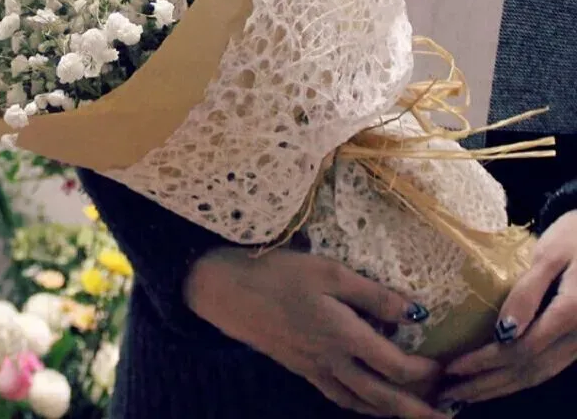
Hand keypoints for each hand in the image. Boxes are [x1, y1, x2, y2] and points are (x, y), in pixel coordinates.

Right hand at [185, 247, 446, 417]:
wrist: (229, 291)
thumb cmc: (279, 273)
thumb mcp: (328, 271)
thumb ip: (371, 295)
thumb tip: (414, 313)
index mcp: (343, 335)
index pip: (394, 365)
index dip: (424, 371)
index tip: (445, 366)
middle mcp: (332, 360)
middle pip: (381, 396)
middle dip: (415, 410)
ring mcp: (314, 368)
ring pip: (359, 402)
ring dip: (389, 413)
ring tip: (412, 417)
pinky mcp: (299, 367)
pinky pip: (338, 396)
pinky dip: (359, 405)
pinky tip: (364, 402)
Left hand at [441, 210, 576, 404]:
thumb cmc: (574, 237)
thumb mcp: (550, 254)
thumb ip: (529, 290)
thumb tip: (504, 331)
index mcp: (572, 313)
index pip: (522, 349)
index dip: (486, 362)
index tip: (452, 367)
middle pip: (528, 370)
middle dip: (487, 385)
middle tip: (447, 395)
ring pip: (538, 375)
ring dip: (500, 389)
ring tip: (464, 395)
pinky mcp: (575, 341)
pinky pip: (546, 367)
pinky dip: (518, 379)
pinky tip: (495, 382)